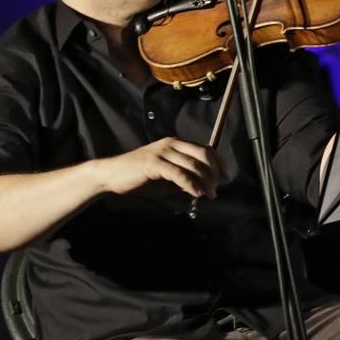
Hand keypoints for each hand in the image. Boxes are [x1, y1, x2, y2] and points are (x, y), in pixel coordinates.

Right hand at [97, 137, 222, 198]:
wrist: (111, 176)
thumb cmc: (140, 177)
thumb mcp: (168, 178)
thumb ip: (186, 179)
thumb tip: (205, 188)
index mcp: (176, 144)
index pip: (206, 149)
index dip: (220, 162)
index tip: (227, 176)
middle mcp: (172, 144)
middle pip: (203, 155)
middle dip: (214, 174)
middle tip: (215, 190)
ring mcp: (162, 152)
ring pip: (193, 165)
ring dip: (205, 182)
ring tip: (209, 195)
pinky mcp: (154, 163)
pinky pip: (179, 173)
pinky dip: (191, 184)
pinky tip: (196, 194)